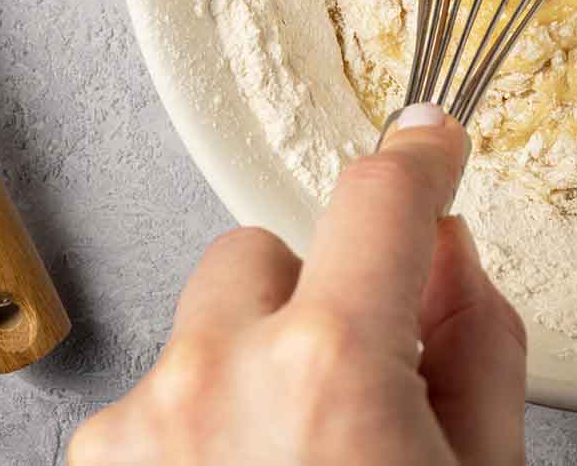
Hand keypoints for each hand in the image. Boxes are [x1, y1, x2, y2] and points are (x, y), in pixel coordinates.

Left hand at [68, 105, 526, 464]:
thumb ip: (477, 350)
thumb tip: (450, 260)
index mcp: (330, 369)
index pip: (379, 198)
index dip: (418, 158)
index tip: (428, 142)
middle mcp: (216, 378)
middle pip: (265, 254)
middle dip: (314, 301)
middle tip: (355, 395)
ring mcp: (143, 422)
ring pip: (204, 329)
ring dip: (249, 370)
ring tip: (291, 462)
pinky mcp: (99, 460)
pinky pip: (157, 397)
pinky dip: (197, 432)